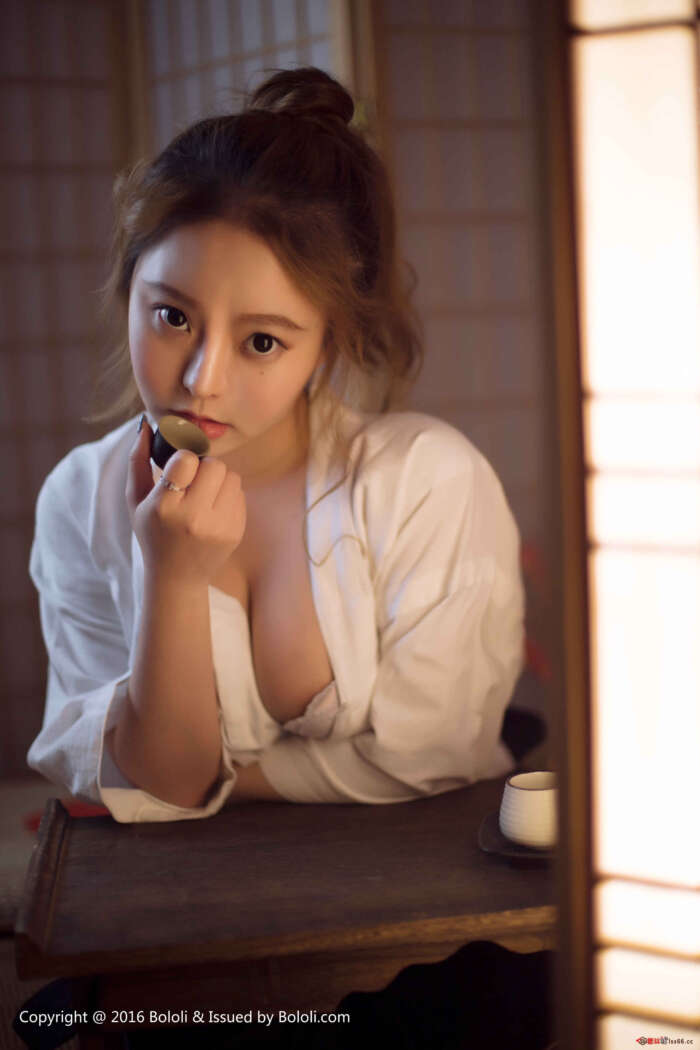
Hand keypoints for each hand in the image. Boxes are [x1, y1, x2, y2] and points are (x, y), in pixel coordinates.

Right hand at [126, 420, 246, 586]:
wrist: (177, 577)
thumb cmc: (152, 533)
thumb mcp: (135, 501)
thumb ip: (137, 461)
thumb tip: (144, 425)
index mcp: (164, 507)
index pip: (186, 459)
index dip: (183, 459)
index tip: (179, 469)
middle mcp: (192, 517)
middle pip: (214, 464)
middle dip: (204, 467)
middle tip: (194, 481)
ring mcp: (218, 527)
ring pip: (231, 476)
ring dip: (218, 479)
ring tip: (204, 495)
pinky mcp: (236, 532)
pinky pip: (240, 494)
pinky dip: (227, 496)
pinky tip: (213, 510)